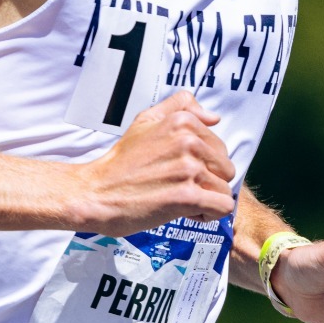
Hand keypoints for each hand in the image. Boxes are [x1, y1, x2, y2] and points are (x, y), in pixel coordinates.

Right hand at [75, 92, 235, 235]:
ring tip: (181, 200)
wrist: (97, 193)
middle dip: (208, 182)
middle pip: (226, 168)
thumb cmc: (121, 163)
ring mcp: (188, 169)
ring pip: (225, 190)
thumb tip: (213, 117)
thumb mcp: (145, 121)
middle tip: (180, 188)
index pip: (219, 146)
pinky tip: (188, 212)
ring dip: (207, 200)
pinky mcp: (187, 196)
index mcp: (182, 122)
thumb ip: (180, 108)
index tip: (182, 172)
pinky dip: (209, 214)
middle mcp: (188, 141)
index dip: (204, 164)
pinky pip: (222, 207)